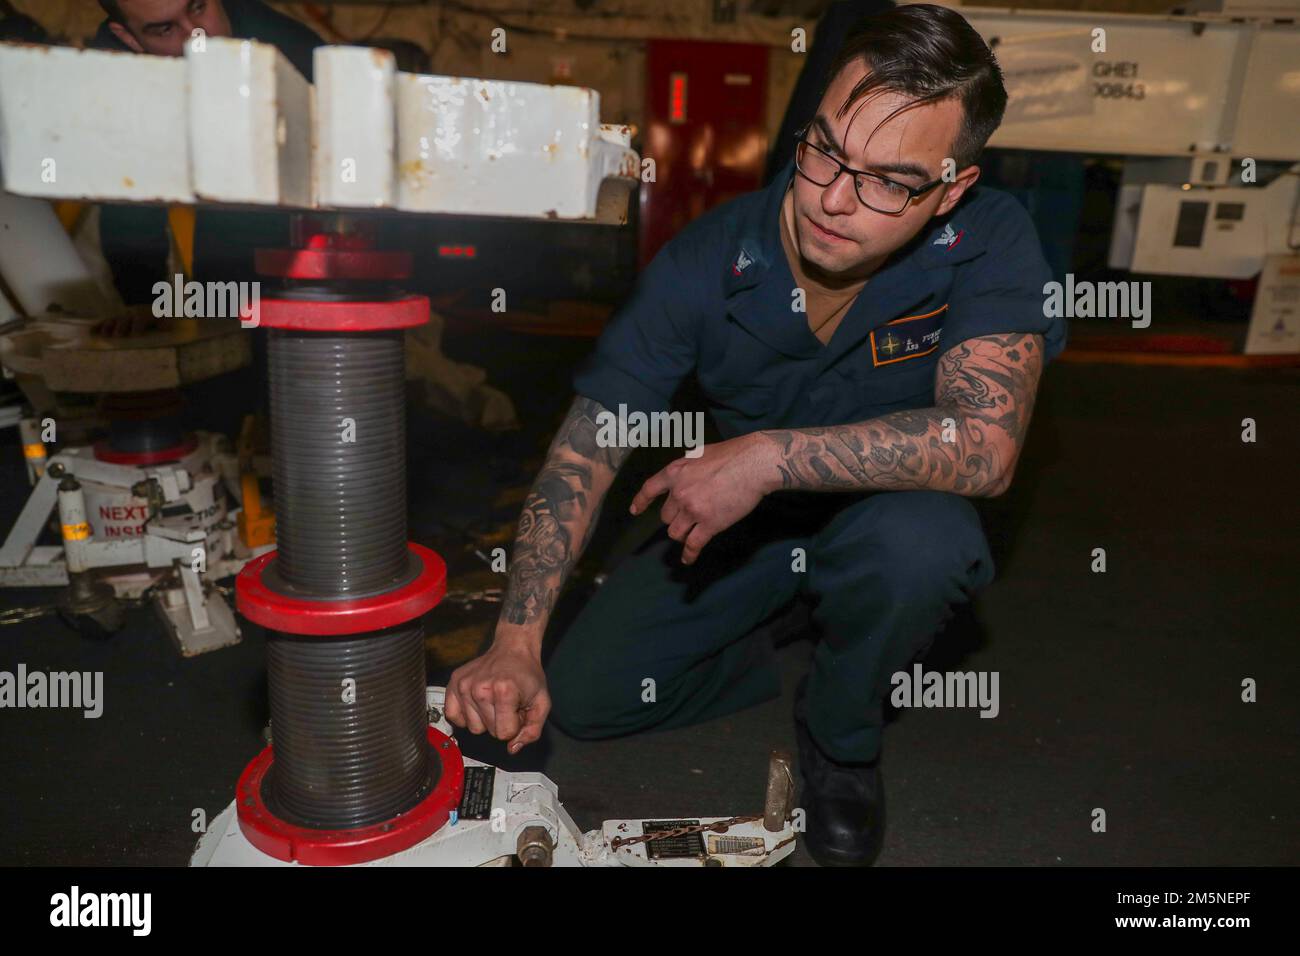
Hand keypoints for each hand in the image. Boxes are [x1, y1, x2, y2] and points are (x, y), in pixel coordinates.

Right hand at [93, 309, 169, 337]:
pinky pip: (104, 323)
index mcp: (142, 315)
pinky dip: (97, 327)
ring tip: (105, 334)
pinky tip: (91, 332)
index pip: (140, 319)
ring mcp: (120, 317)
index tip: (135, 333)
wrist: (143, 304)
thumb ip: (164, 322)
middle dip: (121, 327)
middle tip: (118, 334)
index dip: (138, 325)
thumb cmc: (154, 316)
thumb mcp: (162, 317)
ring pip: (113, 321)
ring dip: (108, 327)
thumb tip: (167, 327)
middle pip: (124, 321)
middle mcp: (130, 315)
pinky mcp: (112, 321)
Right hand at [444, 636, 550, 753]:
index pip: (504, 734)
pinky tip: (477, 704)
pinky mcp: (454, 683)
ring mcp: (464, 685)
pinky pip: (453, 716)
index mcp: (504, 691)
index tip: (517, 709)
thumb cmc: (527, 675)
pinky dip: (465, 715)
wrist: (513, 649)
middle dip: (501, 722)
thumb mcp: (541, 702)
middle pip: (488, 731)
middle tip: (507, 703)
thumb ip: (532, 730)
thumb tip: (512, 748)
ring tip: (494, 701)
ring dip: (484, 719)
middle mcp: (480, 688)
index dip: (514, 725)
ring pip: (472, 727)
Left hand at [629, 432, 773, 564]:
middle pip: (666, 516)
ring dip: (682, 534)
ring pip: (675, 532)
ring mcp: (693, 509)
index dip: (641, 502)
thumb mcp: (700, 454)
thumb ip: (687, 467)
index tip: (635, 511)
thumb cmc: (732, 454)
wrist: (752, 464)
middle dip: (675, 518)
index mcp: (675, 472)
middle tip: (688, 517)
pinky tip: (688, 559)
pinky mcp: (709, 524)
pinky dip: (689, 554)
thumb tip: (683, 475)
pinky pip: (693, 544)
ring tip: (690, 534)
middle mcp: (679, 492)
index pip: (650, 489)